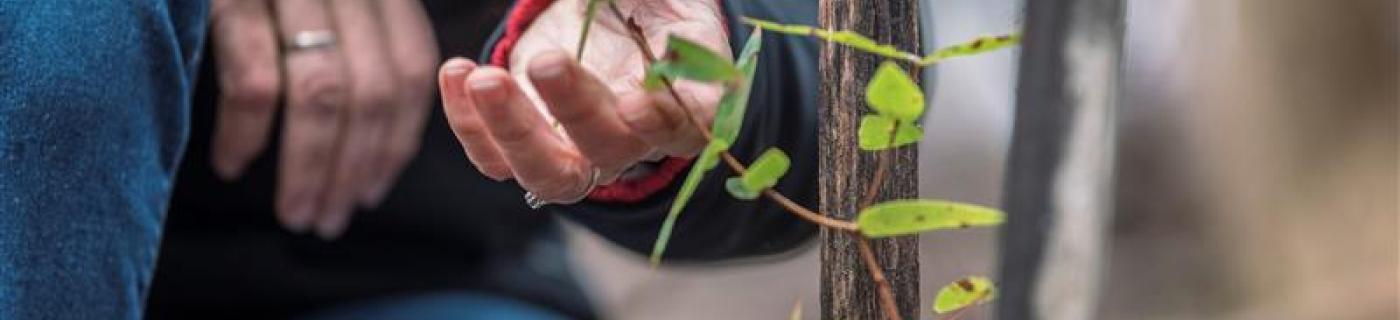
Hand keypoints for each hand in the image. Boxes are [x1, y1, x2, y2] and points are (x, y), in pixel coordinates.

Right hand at [208, 0, 438, 238]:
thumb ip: (357, 38)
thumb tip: (366, 139)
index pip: (410, 74)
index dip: (397, 141)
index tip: (373, 190)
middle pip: (370, 96)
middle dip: (353, 171)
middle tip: (328, 219)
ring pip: (321, 96)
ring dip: (309, 167)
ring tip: (295, 211)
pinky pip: (252, 80)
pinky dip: (247, 133)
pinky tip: (235, 163)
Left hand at [438, 0, 728, 203]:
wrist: (606, 14)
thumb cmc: (645, 5)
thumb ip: (655, 8)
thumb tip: (637, 10)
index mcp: (685, 100)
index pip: (687, 127)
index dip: (663, 122)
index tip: (634, 102)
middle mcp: (633, 139)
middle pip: (609, 152)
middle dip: (574, 110)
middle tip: (546, 61)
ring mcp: (577, 152)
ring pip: (549, 174)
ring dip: (512, 132)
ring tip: (483, 79)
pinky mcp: (527, 148)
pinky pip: (495, 159)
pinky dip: (469, 123)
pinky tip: (458, 72)